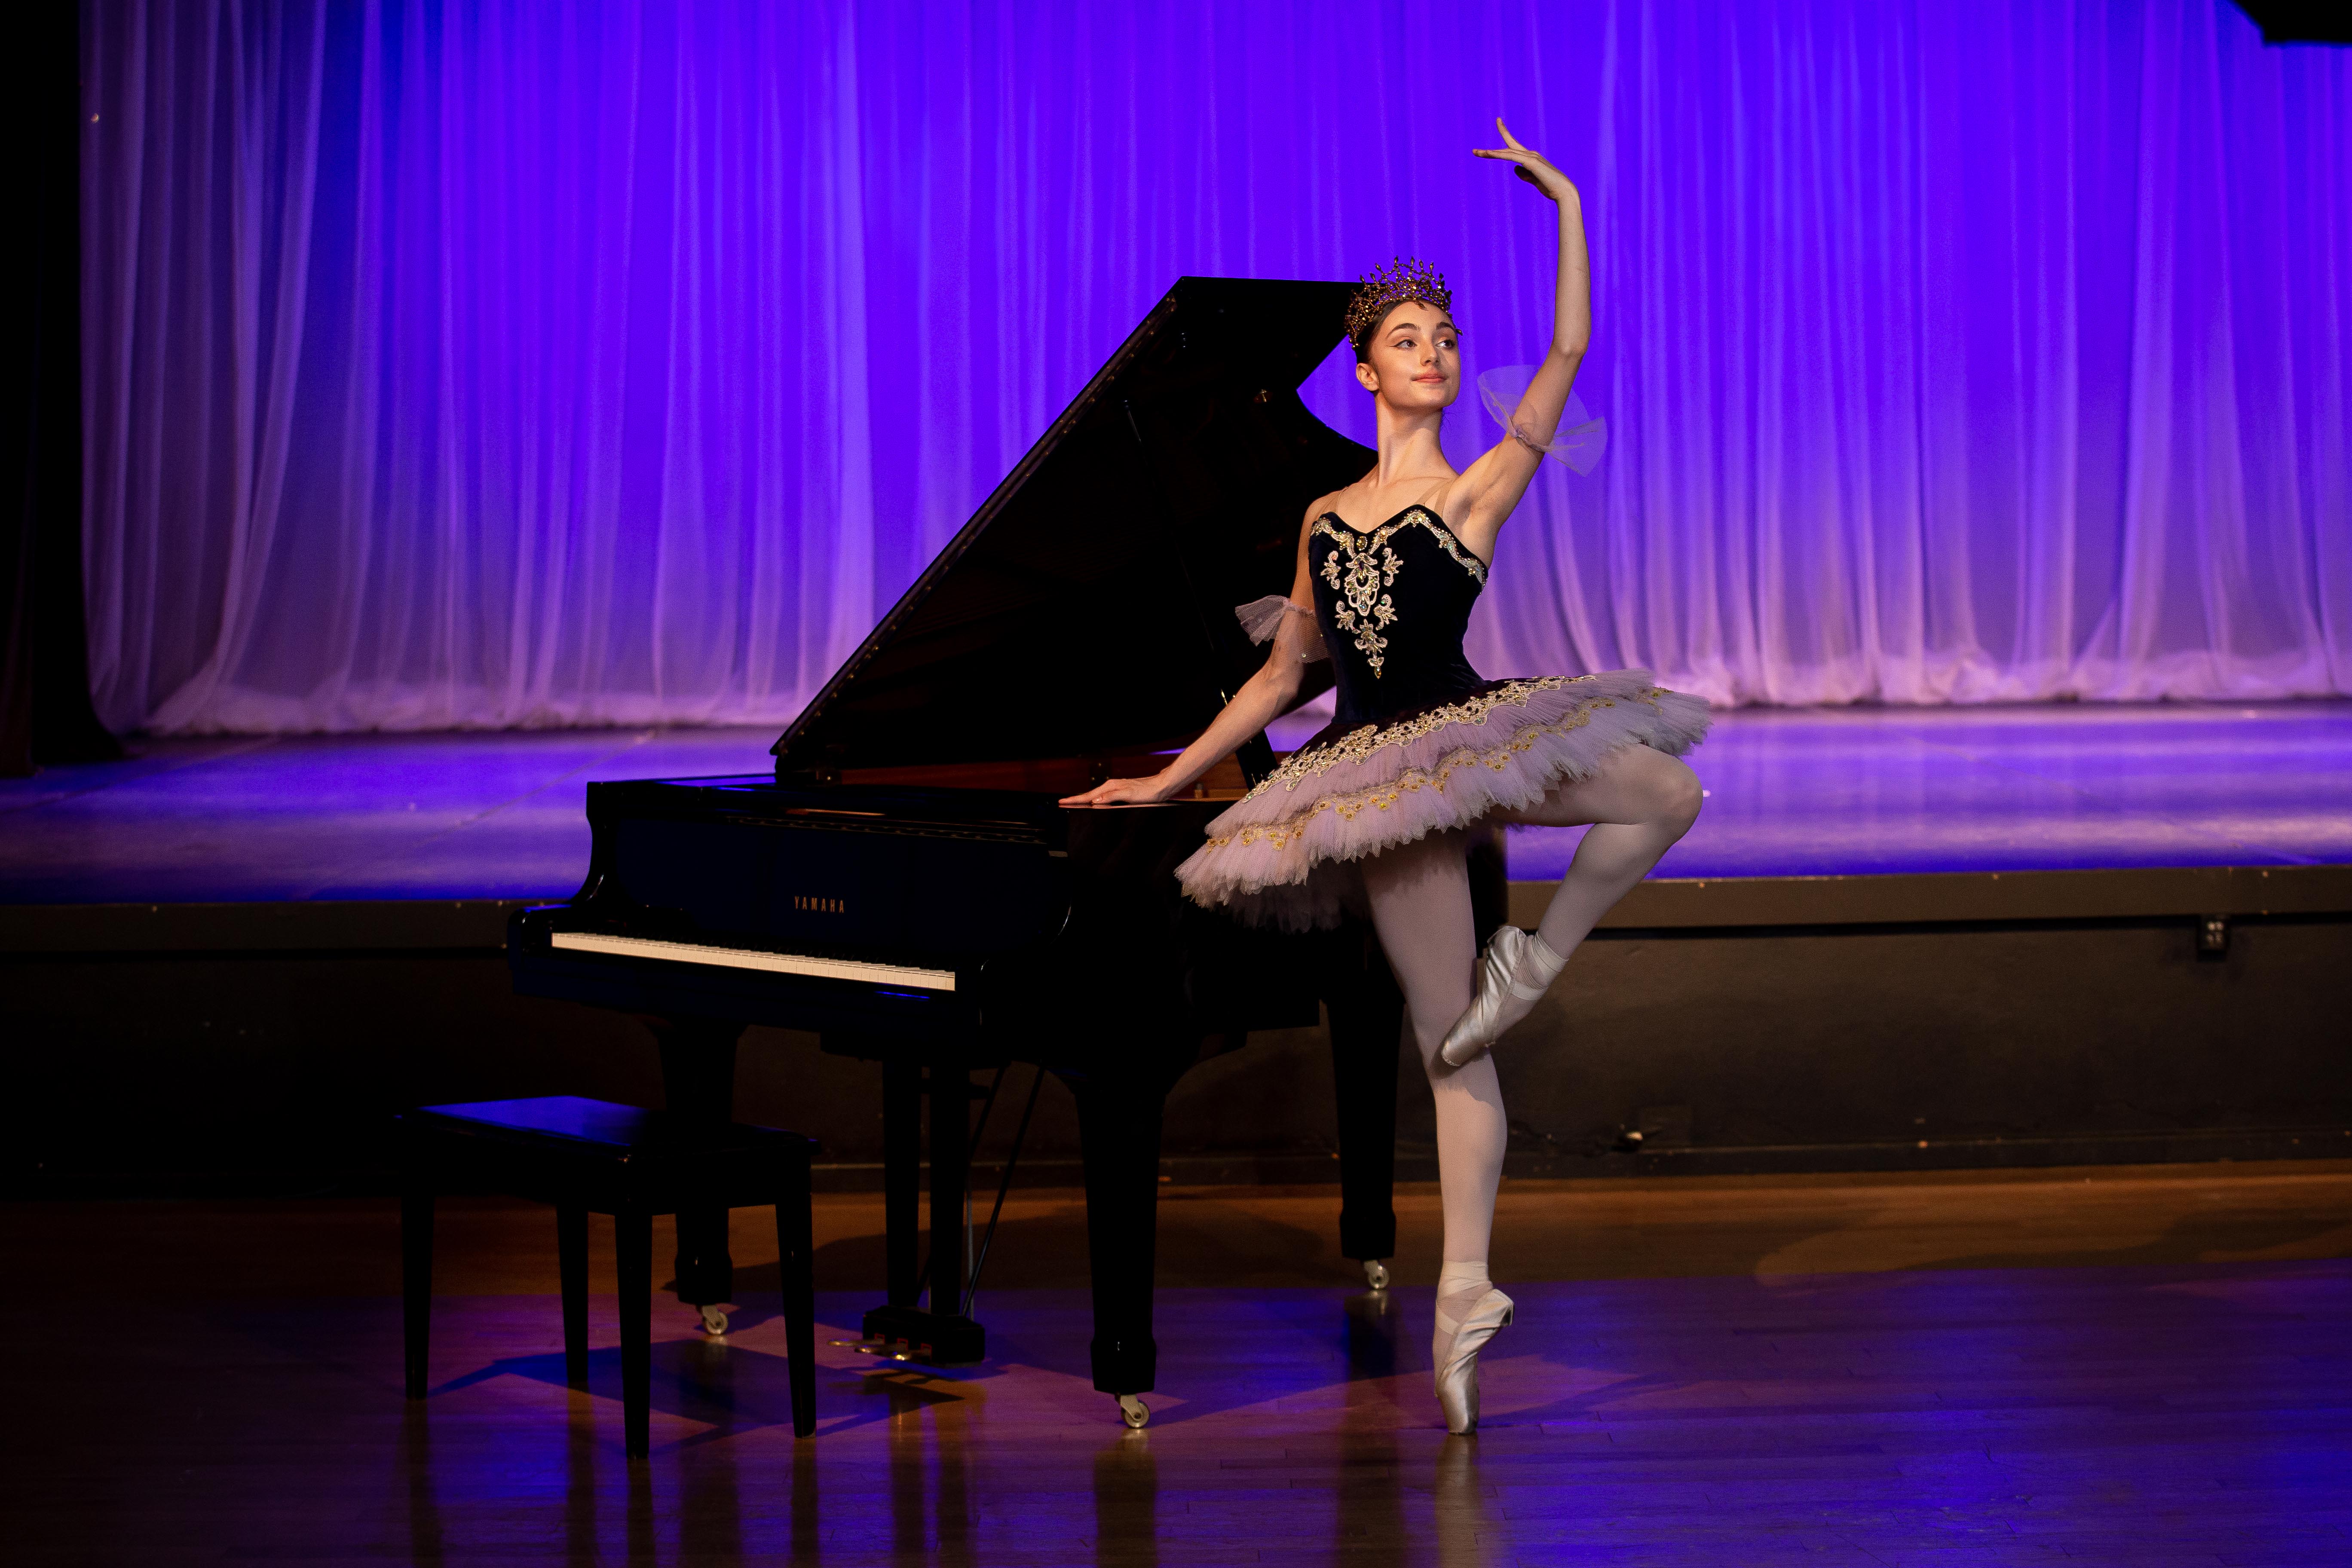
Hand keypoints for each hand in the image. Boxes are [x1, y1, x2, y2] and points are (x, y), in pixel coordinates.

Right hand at [1059, 774, 1174, 806]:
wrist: (1161, 786)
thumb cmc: (1147, 792)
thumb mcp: (1128, 795)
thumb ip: (1111, 797)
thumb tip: (1095, 801)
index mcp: (1110, 787)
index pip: (1088, 795)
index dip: (1074, 799)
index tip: (1062, 801)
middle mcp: (1111, 786)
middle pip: (1089, 794)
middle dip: (1075, 799)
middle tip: (1062, 803)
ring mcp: (1116, 788)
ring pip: (1095, 795)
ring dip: (1084, 799)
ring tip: (1073, 803)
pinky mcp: (1121, 791)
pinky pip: (1103, 796)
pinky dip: (1095, 799)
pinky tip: (1094, 802)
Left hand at [1473, 118, 1577, 204]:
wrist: (1564, 192)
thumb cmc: (1551, 187)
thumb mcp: (1533, 180)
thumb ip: (1524, 174)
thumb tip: (1515, 168)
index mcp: (1531, 158)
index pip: (1513, 147)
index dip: (1504, 136)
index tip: (1496, 125)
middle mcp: (1530, 154)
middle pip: (1506, 148)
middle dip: (1490, 151)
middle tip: (1474, 151)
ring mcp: (1531, 157)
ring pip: (1506, 152)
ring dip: (1490, 153)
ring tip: (1476, 153)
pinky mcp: (1531, 162)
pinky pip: (1511, 156)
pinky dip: (1499, 154)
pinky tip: (1488, 153)